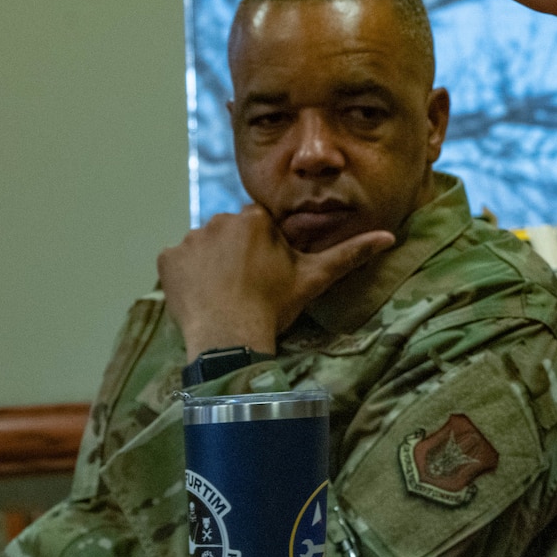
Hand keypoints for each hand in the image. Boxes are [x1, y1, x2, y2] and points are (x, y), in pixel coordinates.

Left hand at [158, 205, 392, 359]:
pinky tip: (203, 296)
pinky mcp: (166, 260)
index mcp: (255, 218)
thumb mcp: (315, 277)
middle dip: (237, 253)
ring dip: (212, 263)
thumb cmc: (275, 306)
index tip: (268, 273)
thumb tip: (390, 236)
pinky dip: (188, 276)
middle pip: (230, 232)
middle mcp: (218, 220)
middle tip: (248, 285)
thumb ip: (351, 253)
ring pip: (204, 246)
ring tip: (225, 293)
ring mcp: (188, 240)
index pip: (259, 225)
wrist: (230, 338)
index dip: (265, 249)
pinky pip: (178, 262)